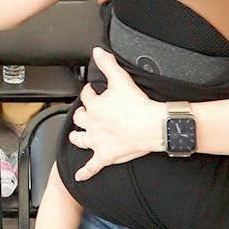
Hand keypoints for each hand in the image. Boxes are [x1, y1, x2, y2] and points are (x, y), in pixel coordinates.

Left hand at [68, 49, 161, 180]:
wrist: (152, 126)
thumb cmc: (138, 105)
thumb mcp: (121, 79)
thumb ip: (108, 64)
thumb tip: (97, 52)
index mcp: (95, 106)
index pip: (86, 96)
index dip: (89, 92)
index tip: (92, 91)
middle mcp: (92, 124)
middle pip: (80, 118)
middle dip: (81, 115)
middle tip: (85, 113)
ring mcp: (97, 141)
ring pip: (81, 139)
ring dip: (77, 138)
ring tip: (75, 137)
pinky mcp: (105, 156)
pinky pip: (92, 167)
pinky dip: (85, 172)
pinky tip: (79, 176)